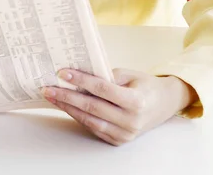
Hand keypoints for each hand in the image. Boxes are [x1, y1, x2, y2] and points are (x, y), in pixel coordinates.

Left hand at [42, 68, 197, 145]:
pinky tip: (67, 107)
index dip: (81, 80)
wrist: (164, 104)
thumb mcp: (129, 74)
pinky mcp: (118, 140)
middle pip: (92, 106)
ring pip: (90, 120)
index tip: (63, 73)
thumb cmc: (145, 85)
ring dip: (68, 108)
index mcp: (135, 102)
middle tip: (49, 88)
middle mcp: (130, 121)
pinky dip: (79, 117)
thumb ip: (106, 76)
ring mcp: (125, 134)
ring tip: (53, 97)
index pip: (102, 89)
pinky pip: (94, 128)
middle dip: (67, 96)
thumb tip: (79, 75)